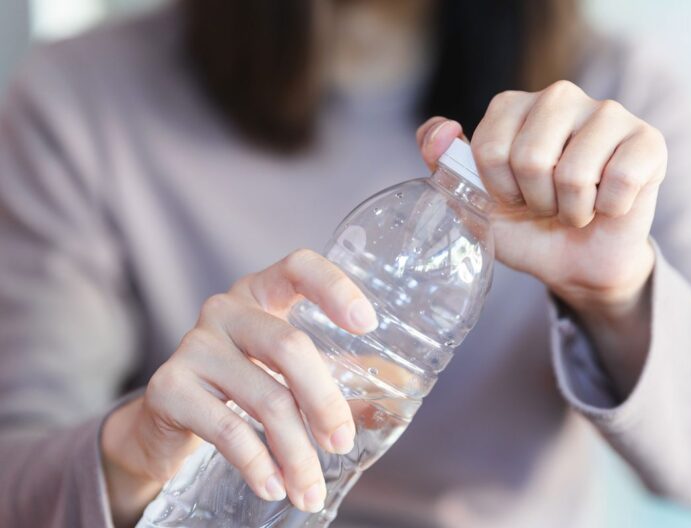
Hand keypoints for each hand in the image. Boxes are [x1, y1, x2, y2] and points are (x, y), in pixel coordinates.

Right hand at [101, 249, 378, 525]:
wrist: (168, 421)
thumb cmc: (243, 387)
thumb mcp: (287, 373)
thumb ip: (336, 376)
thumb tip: (399, 393)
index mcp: (261, 293)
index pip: (298, 267)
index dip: (335, 287)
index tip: (367, 325)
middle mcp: (225, 310)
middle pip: (289, 345)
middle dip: (324, 402)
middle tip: (342, 444)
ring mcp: (193, 345)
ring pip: (264, 397)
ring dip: (296, 452)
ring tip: (310, 489)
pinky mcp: (169, 387)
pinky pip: (227, 428)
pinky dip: (258, 464)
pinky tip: (274, 486)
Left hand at [417, 81, 666, 314]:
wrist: (574, 262)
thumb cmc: (525, 226)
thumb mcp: (473, 201)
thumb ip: (444, 164)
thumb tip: (440, 132)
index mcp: (513, 106)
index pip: (489, 149)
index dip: (500, 189)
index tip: (512, 196)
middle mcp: (559, 96)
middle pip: (530, 158)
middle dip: (535, 200)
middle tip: (546, 204)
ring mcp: (608, 112)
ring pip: (574, 173)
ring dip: (572, 210)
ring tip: (576, 206)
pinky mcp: (648, 139)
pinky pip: (620, 180)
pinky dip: (609, 209)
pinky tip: (609, 203)